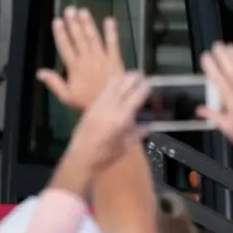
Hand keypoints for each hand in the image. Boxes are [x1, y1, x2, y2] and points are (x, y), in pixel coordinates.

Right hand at [36, 8, 125, 110]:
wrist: (111, 107)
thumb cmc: (87, 102)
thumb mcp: (66, 96)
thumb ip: (53, 82)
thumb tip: (39, 72)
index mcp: (74, 67)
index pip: (65, 46)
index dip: (60, 32)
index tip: (57, 20)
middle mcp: (86, 59)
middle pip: (78, 38)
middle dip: (73, 23)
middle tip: (69, 9)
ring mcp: (101, 58)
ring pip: (92, 37)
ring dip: (87, 23)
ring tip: (83, 11)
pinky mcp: (115, 59)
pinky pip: (113, 43)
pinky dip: (111, 32)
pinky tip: (110, 20)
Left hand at [55, 72, 149, 193]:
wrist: (81, 157)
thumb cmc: (106, 155)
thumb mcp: (126, 146)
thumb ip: (138, 133)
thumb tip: (149, 126)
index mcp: (122, 117)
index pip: (136, 96)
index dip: (145, 88)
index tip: (151, 84)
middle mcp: (110, 107)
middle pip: (124, 84)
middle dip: (135, 78)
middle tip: (142, 75)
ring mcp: (99, 105)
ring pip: (112, 84)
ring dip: (123, 78)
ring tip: (131, 77)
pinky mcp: (91, 106)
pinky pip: (104, 90)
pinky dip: (113, 84)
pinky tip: (117, 85)